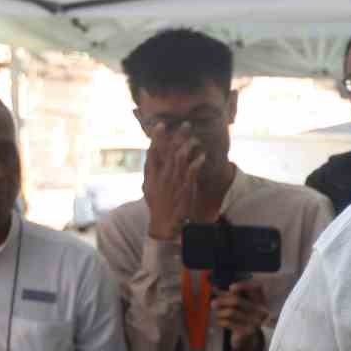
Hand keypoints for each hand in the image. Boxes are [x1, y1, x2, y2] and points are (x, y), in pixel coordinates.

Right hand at [143, 124, 204, 240]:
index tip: (161, 125)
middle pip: (169, 151)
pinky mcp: (185, 190)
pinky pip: (191, 173)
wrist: (163, 225)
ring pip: (180, 158)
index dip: (156, 138)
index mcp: (152, 175)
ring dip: (188, 146)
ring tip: (196, 139)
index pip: (152, 152)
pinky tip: (201, 156)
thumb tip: (149, 156)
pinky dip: (196, 163)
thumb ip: (149, 172)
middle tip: (186, 124)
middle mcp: (162, 176)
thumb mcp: (148, 188)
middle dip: (178, 136)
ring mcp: (174, 182)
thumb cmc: (157, 207)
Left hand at [212, 279, 268, 350]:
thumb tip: (215, 288)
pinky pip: (228, 323)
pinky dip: (221, 321)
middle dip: (222, 301)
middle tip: (213, 303)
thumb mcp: (241, 304)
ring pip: (231, 312)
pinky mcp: (247, 331)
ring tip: (218, 314)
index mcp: (261, 300)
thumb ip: (231, 295)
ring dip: (220, 312)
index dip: (245, 285)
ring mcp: (255, 321)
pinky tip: (221, 321)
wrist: (248, 337)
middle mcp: (261, 310)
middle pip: (237, 300)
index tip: (231, 287)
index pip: (258, 287)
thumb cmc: (243, 316)